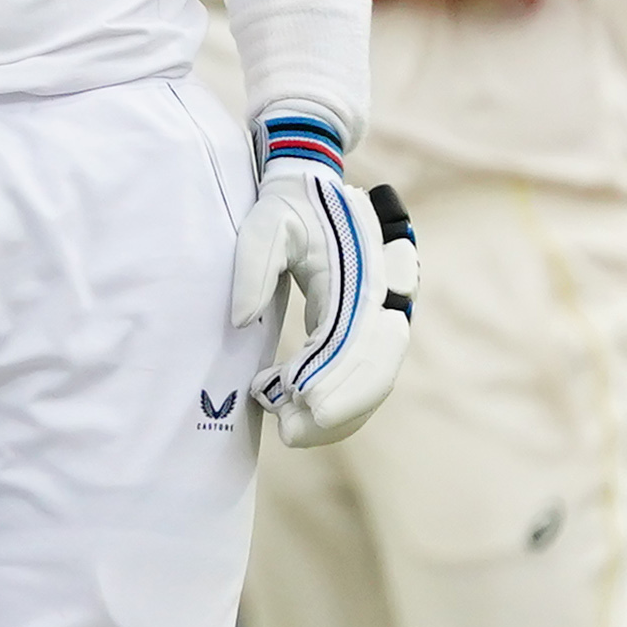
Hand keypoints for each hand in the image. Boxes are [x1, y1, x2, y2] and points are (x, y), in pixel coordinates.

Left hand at [228, 127, 415, 445]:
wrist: (316, 192)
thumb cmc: (288, 208)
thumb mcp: (264, 221)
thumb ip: (253, 263)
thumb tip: (241, 319)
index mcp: (364, 274)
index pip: (356, 336)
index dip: (331, 375)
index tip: (298, 402)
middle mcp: (386, 299)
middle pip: (376, 367)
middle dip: (337, 408)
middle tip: (289, 433)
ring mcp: (385, 316)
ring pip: (377, 378)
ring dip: (341, 414)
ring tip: (290, 433)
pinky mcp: (372, 329)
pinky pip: (369, 376)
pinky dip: (345, 404)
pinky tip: (306, 418)